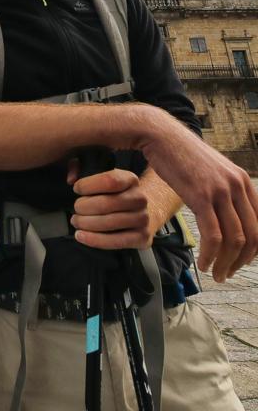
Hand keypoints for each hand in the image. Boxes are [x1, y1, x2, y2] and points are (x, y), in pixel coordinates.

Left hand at [69, 167, 152, 250]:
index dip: (88, 185)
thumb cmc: (117, 194)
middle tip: (75, 209)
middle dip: (83, 207)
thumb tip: (70, 179)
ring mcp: (143, 219)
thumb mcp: (107, 178)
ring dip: (85, 223)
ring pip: (108, 223)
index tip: (76, 189)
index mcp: (131, 179)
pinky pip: (115, 241)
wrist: (144, 212)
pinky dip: (94, 240)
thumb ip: (84, 171)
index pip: (109, 180)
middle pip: (105, 203)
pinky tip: (81, 236)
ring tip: (76, 221)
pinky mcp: (142, 237)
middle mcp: (140, 198)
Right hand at [137, 107, 257, 281]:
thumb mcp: (212, 171)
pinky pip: (213, 235)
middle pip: (252, 236)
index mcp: (243, 181)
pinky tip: (202, 263)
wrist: (161, 136)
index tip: (241, 261)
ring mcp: (220, 190)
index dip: (255, 249)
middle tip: (227, 274)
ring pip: (234, 239)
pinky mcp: (201, 196)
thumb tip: (227, 215)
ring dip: (226, 263)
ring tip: (215, 274)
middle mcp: (237, 185)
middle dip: (241, 262)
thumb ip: (224, 191)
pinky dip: (210, 255)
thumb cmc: (181, 155)